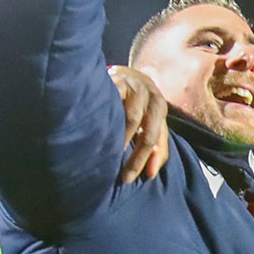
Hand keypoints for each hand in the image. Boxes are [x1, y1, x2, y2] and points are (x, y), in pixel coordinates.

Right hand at [108, 66, 169, 182]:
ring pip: (128, 115)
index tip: (128, 179)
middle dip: (133, 154)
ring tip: (107, 153)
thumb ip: (158, 149)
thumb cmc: (140, 106)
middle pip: (141, 126)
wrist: (125, 74)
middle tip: (120, 174)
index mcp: (159, 106)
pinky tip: (94, 130)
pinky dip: (103, 116)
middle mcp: (147, 94)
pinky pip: (109, 100)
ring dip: (118, 136)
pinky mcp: (113, 79)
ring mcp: (130, 85)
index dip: (142, 160)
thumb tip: (151, 175)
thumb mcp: (153, 124)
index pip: (152, 137)